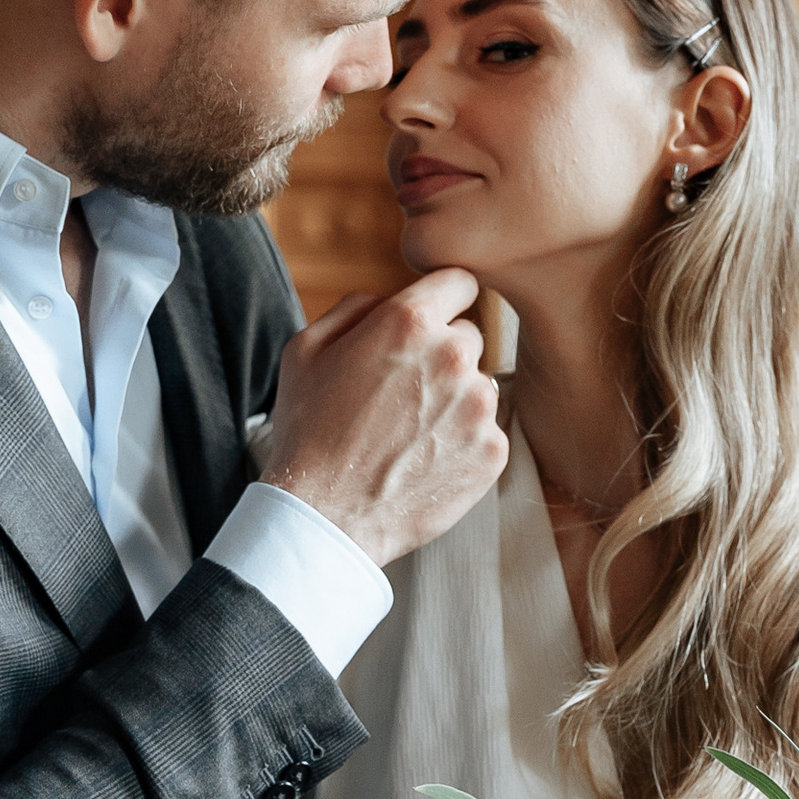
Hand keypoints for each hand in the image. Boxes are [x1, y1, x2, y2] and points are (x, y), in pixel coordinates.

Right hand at [263, 268, 506, 568]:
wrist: (324, 516)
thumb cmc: (308, 431)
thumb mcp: (306, 349)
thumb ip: (356, 307)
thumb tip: (389, 299)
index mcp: (410, 323)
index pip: (459, 282)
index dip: (441, 299)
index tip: (430, 321)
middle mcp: (454, 357)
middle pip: (467, 336)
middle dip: (440, 355)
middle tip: (401, 393)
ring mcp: (479, 407)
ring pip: (478, 386)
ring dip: (454, 400)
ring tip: (408, 433)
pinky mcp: (493, 452)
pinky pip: (486, 431)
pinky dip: (462, 443)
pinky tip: (423, 460)